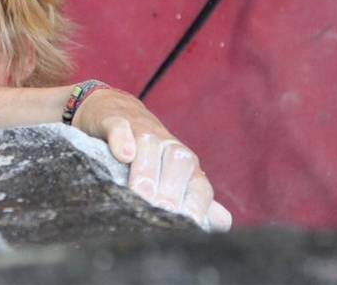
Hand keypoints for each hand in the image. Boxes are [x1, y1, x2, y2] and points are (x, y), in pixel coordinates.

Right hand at [74, 89, 232, 231]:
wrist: (114, 110)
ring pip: (151, 145)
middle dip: (172, 190)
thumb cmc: (144, 155)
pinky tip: (123, 155)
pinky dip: (123, 139)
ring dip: (147, 171)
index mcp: (186, 165)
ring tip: (141, 194)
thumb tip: (222, 222)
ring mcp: (142, 130)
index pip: (200, 186)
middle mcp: (168, 146)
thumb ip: (193, 198)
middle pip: (180, 163)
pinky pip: (121, 126)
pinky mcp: (114, 119)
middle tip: (162, 212)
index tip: (187, 226)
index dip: (196, 206)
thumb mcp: (169, 177)